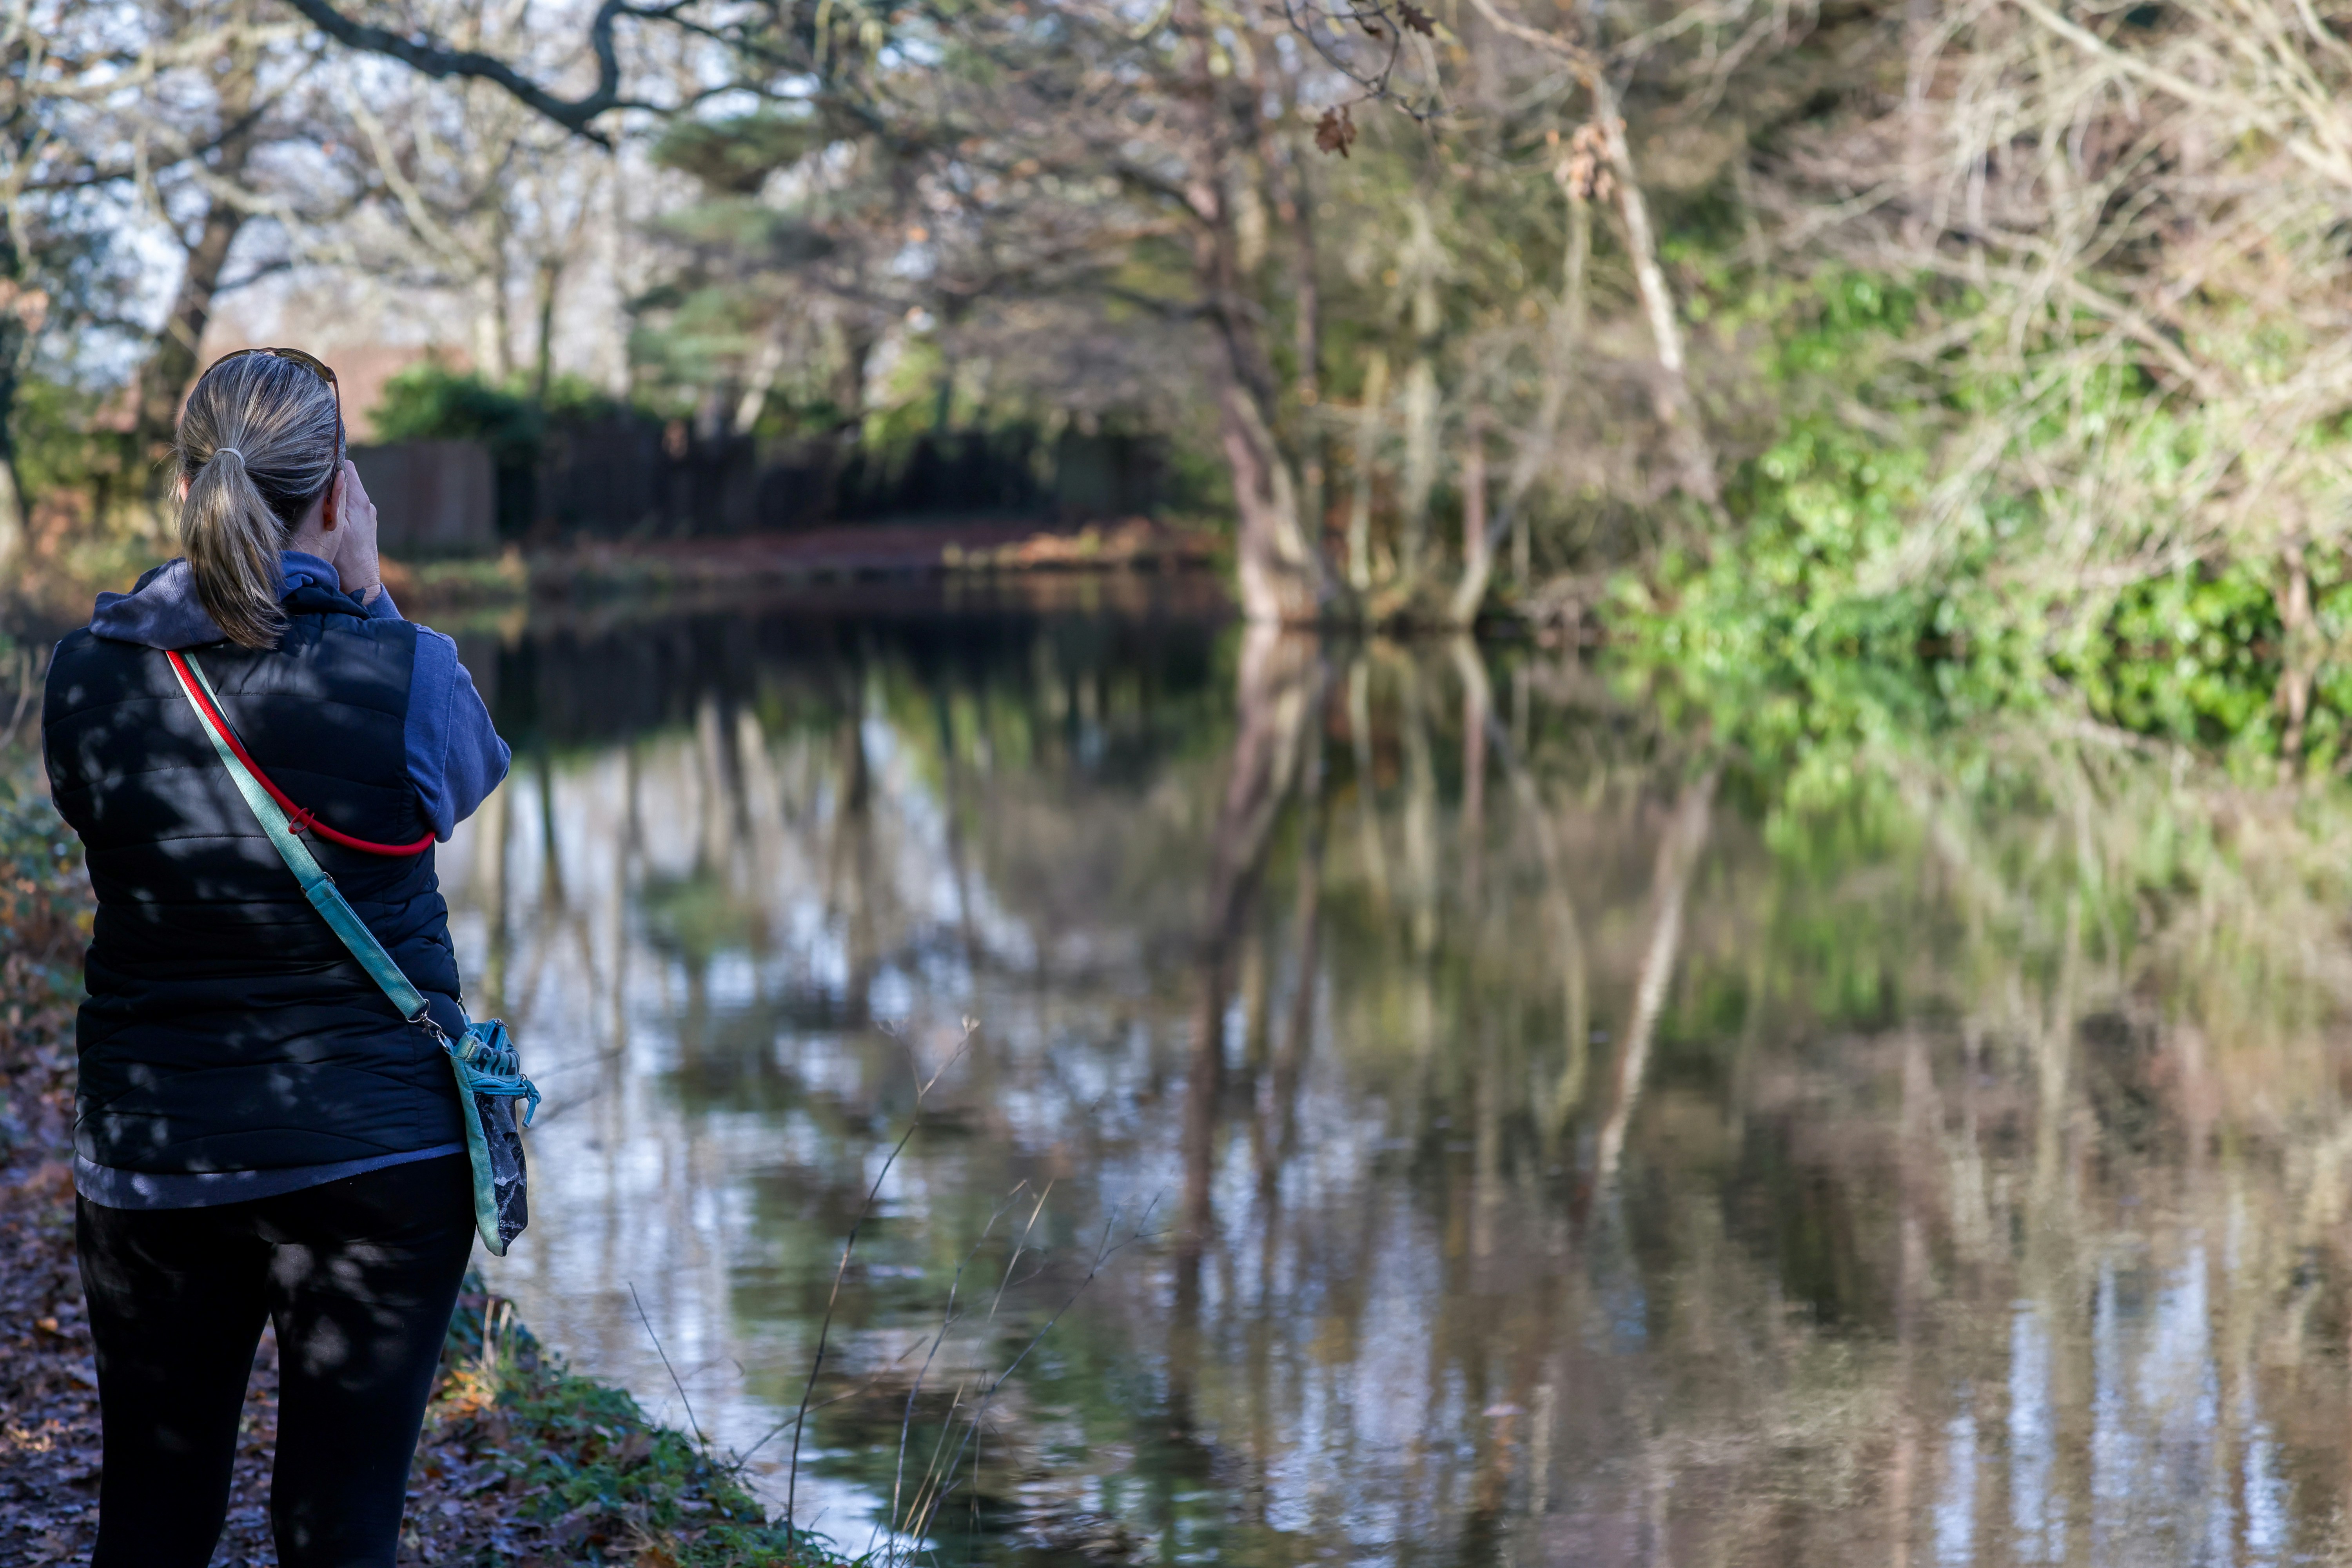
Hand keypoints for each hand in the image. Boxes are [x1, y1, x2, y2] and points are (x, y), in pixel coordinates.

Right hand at [327, 460, 381, 602]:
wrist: (361, 584)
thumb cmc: (346, 558)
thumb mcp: (335, 526)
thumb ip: (337, 499)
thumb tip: (337, 472)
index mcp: (360, 501)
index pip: (347, 468)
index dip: (332, 463)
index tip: (315, 465)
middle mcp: (366, 506)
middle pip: (346, 480)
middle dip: (330, 478)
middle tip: (310, 481)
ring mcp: (366, 516)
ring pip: (347, 494)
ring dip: (333, 493)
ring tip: (315, 497)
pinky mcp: (364, 527)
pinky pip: (349, 508)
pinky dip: (338, 506)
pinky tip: (325, 514)